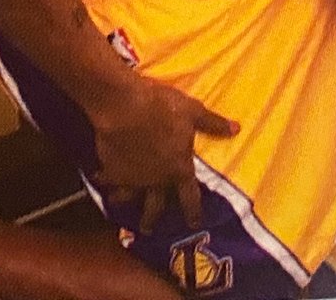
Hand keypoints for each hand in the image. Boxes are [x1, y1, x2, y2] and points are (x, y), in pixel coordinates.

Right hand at [87, 76, 238, 232]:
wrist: (123, 106)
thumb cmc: (163, 107)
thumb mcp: (192, 111)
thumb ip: (212, 123)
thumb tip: (236, 129)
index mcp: (178, 169)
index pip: (190, 197)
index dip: (193, 212)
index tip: (194, 224)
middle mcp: (155, 180)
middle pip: (155, 207)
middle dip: (152, 220)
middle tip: (149, 229)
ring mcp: (132, 178)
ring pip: (128, 198)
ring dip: (124, 203)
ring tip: (120, 205)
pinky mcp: (111, 169)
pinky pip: (107, 179)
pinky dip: (103, 180)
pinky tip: (99, 177)